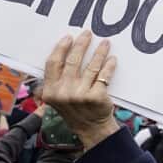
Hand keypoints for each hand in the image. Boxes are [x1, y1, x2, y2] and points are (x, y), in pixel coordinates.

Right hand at [42, 30, 119, 149]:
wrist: (91, 128)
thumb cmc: (74, 109)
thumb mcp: (55, 99)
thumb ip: (53, 81)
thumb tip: (60, 53)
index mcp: (50, 91)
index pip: (53, 63)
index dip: (61, 48)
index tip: (69, 37)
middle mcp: (63, 93)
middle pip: (72, 61)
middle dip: (81, 44)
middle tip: (88, 33)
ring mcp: (80, 95)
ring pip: (91, 66)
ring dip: (99, 52)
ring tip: (105, 43)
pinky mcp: (96, 97)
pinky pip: (104, 75)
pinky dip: (109, 65)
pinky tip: (112, 59)